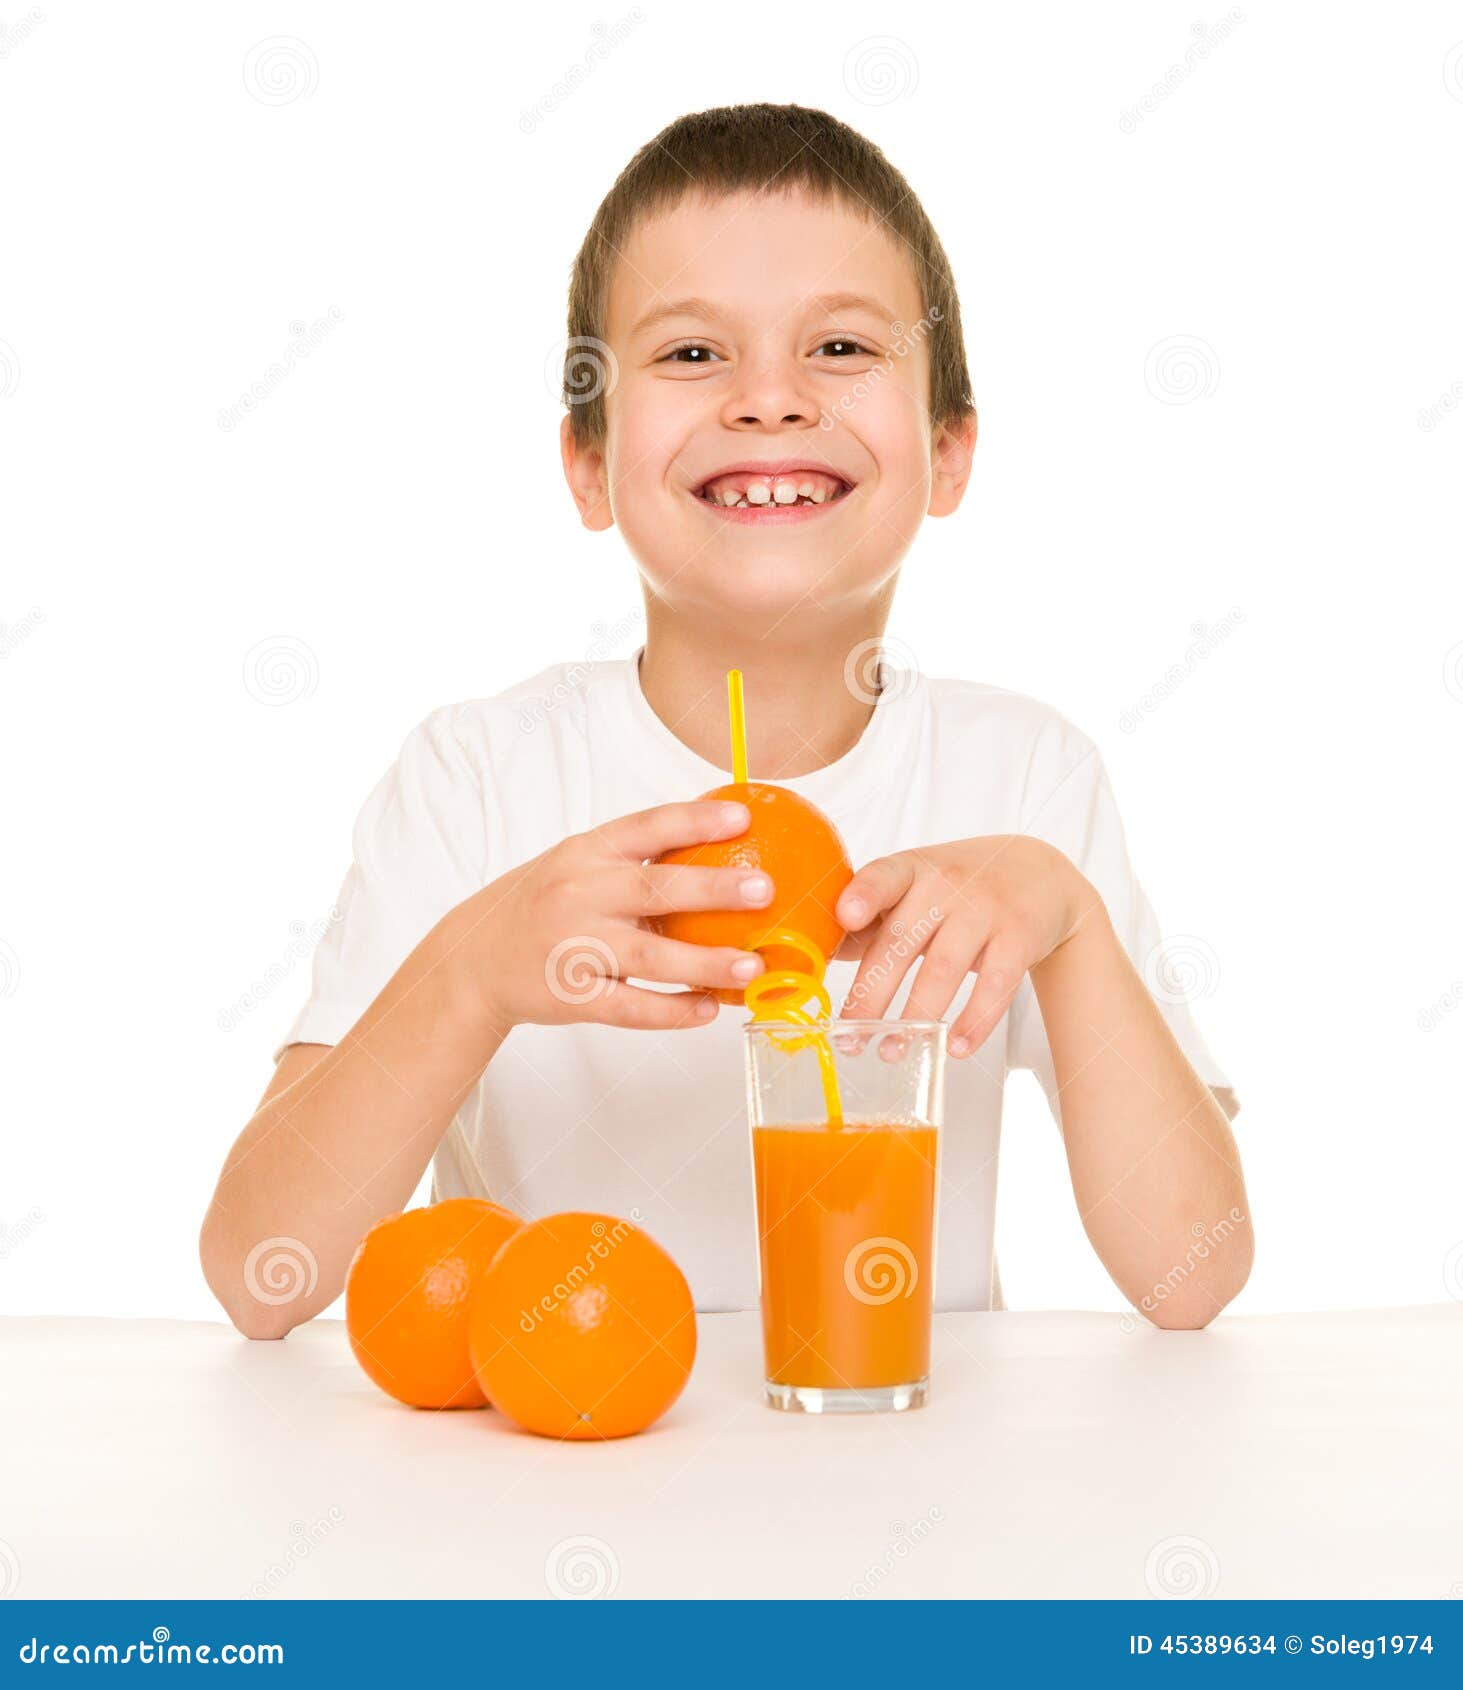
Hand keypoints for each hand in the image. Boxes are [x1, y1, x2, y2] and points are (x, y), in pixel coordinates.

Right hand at [467, 800, 770, 1029]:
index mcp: (585, 853)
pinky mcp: (573, 997)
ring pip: (650, 957)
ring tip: (751, 966)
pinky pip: (631, 1008)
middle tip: (763, 890)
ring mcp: (575, 948)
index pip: (646, 828)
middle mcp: (579, 894)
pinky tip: (708, 1009)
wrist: (474, 962)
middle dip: (713, 889)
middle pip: (654, 890)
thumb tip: (721, 844)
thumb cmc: (544, 906)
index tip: (743, 818)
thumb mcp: (577, 867)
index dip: (695, 821)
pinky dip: (672, 1011)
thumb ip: (634, 860)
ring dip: (705, 962)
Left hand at [833, 836, 1100, 1055]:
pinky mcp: (1019, 938)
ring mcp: (985, 910)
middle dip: (871, 995)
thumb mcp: (916, 885)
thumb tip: (816, 959)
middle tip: (849, 1037)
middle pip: (902, 942)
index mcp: (911, 869)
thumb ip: (872, 917)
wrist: (1040, 873)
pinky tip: (953, 1047)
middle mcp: (947, 884)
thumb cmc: (959, 886)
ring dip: (914, 1017)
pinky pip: (996, 987)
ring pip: (944, 969)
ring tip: (890, 1052)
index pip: (884, 876)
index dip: (864, 895)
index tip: (845, 918)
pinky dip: (974, 1022)